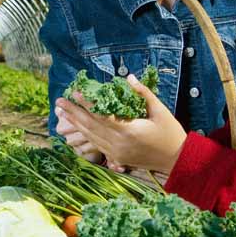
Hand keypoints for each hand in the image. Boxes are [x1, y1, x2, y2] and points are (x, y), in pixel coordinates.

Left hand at [54, 74, 187, 172]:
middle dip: (73, 113)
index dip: (86, 104)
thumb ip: (143, 93)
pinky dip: (84, 135)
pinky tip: (76, 127)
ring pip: (90, 137)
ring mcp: (116, 153)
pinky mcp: (116, 158)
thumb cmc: (170, 132)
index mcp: (129, 130)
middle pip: (90, 126)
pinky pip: (96, 145)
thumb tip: (128, 77)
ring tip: (62, 112)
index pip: (101, 115)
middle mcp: (118, 143)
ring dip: (75, 123)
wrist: (176, 160)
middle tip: (59, 101)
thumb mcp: (160, 110)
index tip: (75, 92)